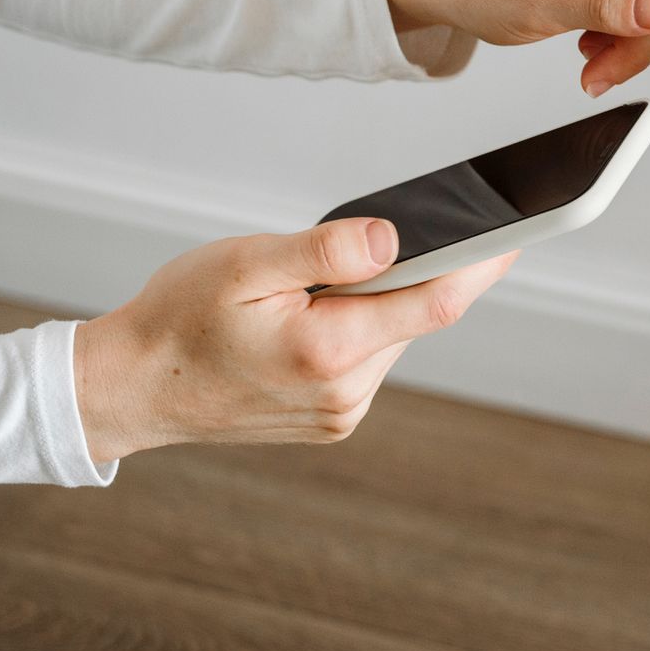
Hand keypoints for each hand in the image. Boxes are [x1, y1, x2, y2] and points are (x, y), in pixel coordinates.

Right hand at [74, 217, 513, 462]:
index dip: (485, 262)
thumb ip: (327, 250)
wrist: (128, 390)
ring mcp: (340, 413)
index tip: (521, 231)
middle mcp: (344, 393)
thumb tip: (397, 237)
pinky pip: (368, 358)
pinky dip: (355, 328)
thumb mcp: (245, 266)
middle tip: (366, 240)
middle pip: (414, 314)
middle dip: (405, 272)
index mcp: (328, 351)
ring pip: (391, 335)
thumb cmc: (176, 319)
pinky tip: (309, 316)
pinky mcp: (331, 420)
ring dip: (374, 303)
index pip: (437, 300)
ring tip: (309, 287)